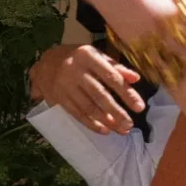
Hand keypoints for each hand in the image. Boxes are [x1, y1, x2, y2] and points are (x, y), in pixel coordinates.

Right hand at [29, 41, 145, 133]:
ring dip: (105, 120)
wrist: (45, 61)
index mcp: (87, 56)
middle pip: (99, 94)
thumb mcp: (96, 55)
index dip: (126, 93)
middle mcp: (74, 70)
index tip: (140, 107)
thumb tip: (135, 78)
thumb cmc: (78, 58)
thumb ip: (116, 67)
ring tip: (120, 130)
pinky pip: (75, 112)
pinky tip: (103, 130)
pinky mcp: (58, 97)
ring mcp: (64, 85)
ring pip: (87, 106)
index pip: (111, 77)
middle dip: (116, 111)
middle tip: (130, 125)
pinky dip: (90, 123)